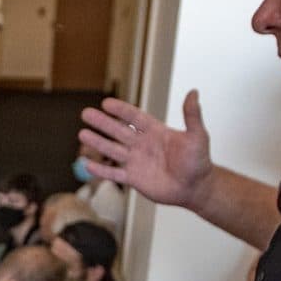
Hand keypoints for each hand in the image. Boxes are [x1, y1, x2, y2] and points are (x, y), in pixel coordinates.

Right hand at [79, 91, 212, 209]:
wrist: (195, 188)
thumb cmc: (199, 162)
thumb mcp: (198, 136)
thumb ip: (192, 115)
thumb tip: (194, 92)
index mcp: (155, 132)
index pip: (134, 118)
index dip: (121, 110)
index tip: (106, 103)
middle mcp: (143, 145)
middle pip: (118, 131)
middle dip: (102, 123)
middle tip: (86, 113)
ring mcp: (137, 162)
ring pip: (113, 150)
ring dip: (98, 143)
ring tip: (82, 134)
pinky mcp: (134, 179)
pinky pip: (114, 174)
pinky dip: (101, 170)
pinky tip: (87, 164)